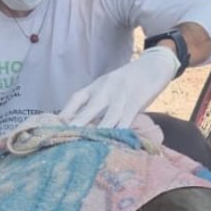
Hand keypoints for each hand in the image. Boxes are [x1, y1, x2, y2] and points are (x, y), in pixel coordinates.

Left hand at [58, 45, 178, 128]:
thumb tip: (87, 123)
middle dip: (78, 125)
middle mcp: (106, 89)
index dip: (66, 112)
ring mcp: (122, 94)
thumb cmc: (131, 81)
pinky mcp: (138, 99)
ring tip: (90, 145)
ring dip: (100, 131)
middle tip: (67, 139)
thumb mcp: (111, 87)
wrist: (154, 64)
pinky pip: (128, 117)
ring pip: (109, 116)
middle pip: (89, 109)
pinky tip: (118, 140)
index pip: (77, 98)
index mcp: (97, 85)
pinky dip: (122, 129)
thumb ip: (100, 102)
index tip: (56, 126)